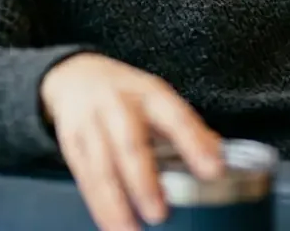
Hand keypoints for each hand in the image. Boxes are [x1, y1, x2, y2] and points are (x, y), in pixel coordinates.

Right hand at [41, 53, 223, 230]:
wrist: (75, 76)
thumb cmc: (126, 93)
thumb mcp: (158, 98)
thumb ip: (187, 127)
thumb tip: (217, 155)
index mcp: (148, 93)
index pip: (175, 117)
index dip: (194, 143)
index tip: (214, 171)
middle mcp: (117, 106)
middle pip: (130, 144)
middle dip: (144, 182)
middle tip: (159, 213)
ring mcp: (90, 125)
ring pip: (102, 167)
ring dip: (116, 203)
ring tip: (131, 230)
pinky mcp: (72, 145)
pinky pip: (85, 178)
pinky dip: (99, 205)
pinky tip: (112, 224)